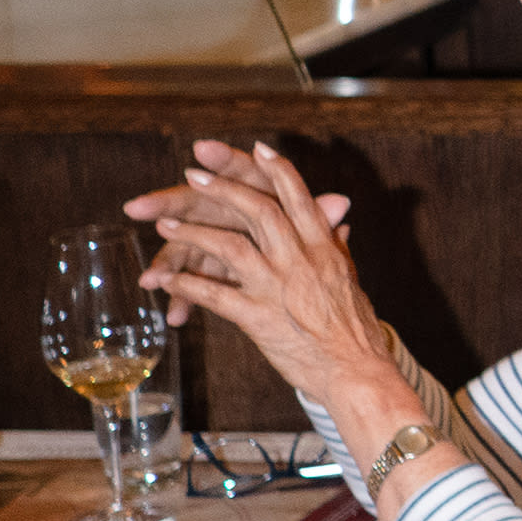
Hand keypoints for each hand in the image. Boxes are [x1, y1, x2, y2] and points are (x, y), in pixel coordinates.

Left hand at [124, 144, 392, 418]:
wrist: (356, 372)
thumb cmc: (355, 331)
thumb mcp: (350, 280)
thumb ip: (337, 248)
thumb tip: (339, 222)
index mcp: (324, 248)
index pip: (299, 197)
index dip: (277, 170)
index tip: (257, 148)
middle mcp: (299, 260)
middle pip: (258, 210)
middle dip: (222, 189)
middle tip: (194, 174)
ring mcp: (276, 287)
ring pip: (229, 247)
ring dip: (193, 233)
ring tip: (165, 224)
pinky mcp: (257, 317)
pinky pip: (214, 295)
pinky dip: (186, 285)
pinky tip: (166, 280)